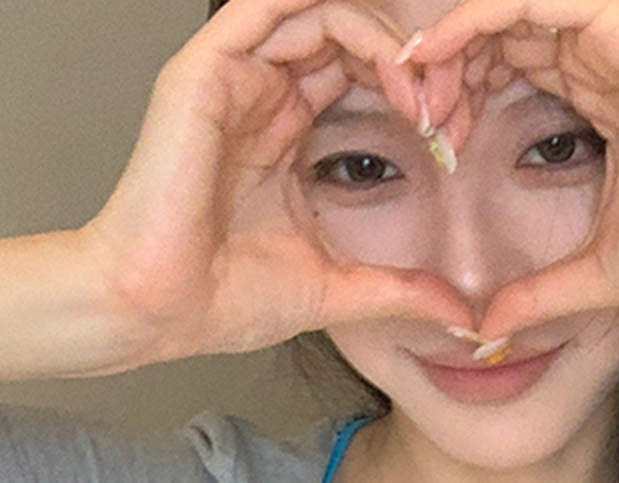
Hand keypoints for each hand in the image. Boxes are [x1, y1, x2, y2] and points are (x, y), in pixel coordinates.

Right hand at [81, 0, 476, 363]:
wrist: (158, 310)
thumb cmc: (224, 299)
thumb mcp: (337, 290)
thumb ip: (399, 290)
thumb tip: (460, 315)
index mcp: (284, 131)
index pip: (354, 70)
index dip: (408, 86)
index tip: (449, 132)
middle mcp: (259, 94)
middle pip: (342, 31)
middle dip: (404, 57)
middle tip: (444, 104)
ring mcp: (231, 78)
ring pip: (314, 8)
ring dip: (377, 36)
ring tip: (417, 89)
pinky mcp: (206, 71)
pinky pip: (267, 5)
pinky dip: (331, 12)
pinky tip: (380, 53)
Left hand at [407, 0, 618, 340]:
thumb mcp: (595, 273)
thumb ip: (540, 295)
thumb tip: (488, 333)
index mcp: (603, 96)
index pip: (517, 66)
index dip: (467, 92)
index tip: (432, 138)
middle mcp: (605, 58)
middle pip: (503, 32)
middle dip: (450, 65)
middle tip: (413, 111)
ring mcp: (614, 36)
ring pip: (510, 8)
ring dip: (455, 40)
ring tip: (417, 82)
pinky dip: (479, 16)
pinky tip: (441, 51)